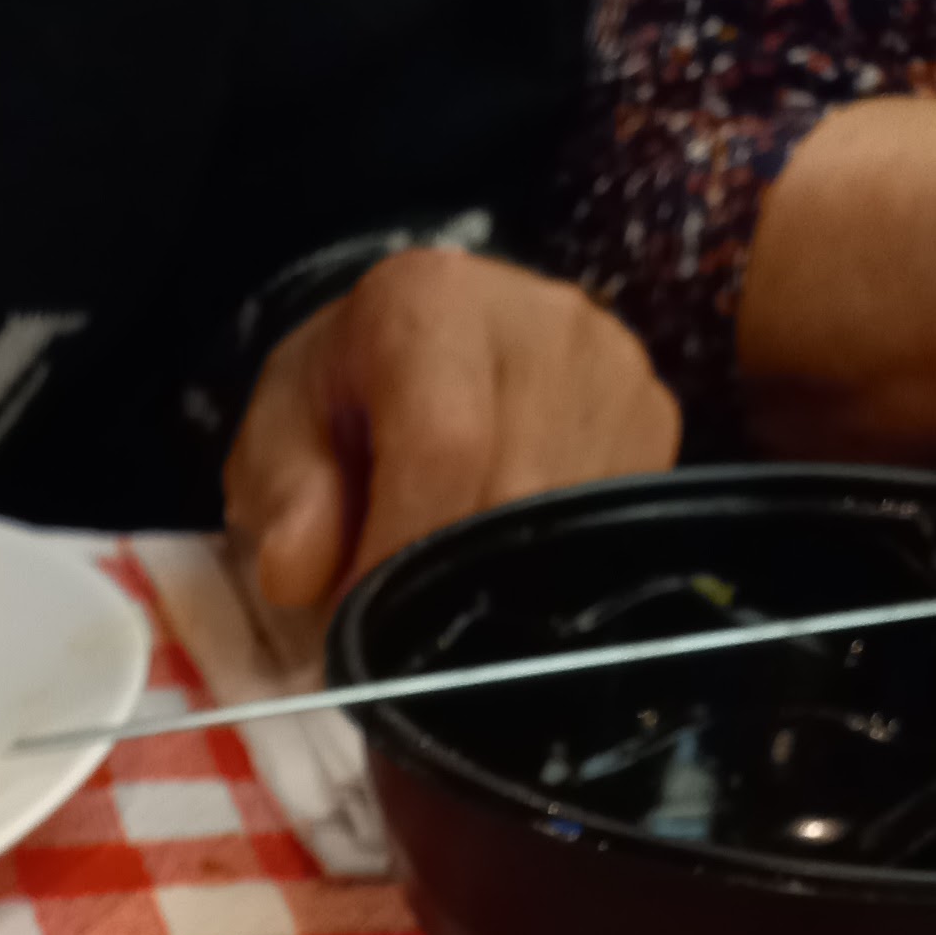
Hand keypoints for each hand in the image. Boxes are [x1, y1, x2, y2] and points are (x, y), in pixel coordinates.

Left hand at [225, 248, 678, 617]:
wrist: (415, 356)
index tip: (358, 622)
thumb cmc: (341, 404)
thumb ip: (284, 500)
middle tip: (397, 630)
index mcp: (434, 303)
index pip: (445, 446)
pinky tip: (503, 570)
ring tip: (444, 590)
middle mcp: (547, 322)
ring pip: (572, 528)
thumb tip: (297, 572)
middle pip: (517, 496)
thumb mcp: (280, 439)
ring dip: (502, 586)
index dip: (399, 554)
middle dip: (448, 585)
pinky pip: (613, 534)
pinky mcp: (655, 424)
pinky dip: (552, 576)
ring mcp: (617, 372)